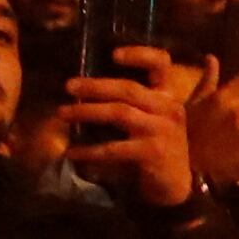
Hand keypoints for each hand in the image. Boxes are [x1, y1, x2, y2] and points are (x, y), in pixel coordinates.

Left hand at [59, 60, 199, 205]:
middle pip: (129, 89)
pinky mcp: (153, 153)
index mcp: (168, 96)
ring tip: (62, 113)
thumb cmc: (159, 147)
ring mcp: (162, 131)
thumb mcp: (155, 119)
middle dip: (95, 86)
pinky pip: (114, 148)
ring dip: (87, 112)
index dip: (140, 54)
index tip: (113, 54)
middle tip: (68, 86)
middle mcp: (168, 108)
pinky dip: (90, 150)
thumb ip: (136, 103)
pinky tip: (72, 152)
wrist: (176, 184)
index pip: (162, 64)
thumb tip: (89, 89)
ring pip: (119, 113)